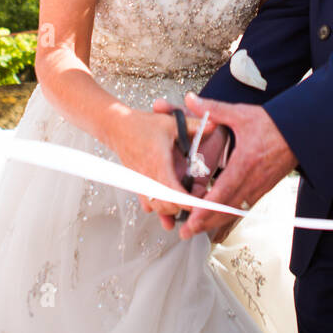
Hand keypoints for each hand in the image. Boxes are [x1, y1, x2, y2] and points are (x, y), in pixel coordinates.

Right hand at [111, 105, 209, 227]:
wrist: (117, 127)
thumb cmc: (143, 124)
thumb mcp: (171, 122)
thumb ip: (194, 125)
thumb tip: (215, 124)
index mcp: (159, 162)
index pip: (173, 190)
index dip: (187, 201)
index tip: (199, 204)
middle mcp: (148, 176)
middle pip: (166, 205)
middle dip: (182, 207)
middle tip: (197, 204)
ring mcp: (141, 182)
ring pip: (156, 207)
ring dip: (171, 210)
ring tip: (184, 206)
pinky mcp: (137, 184)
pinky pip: (147, 204)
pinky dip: (158, 207)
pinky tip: (167, 204)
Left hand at [177, 93, 296, 241]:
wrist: (300, 132)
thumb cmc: (272, 124)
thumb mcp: (241, 114)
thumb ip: (213, 109)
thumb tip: (190, 99)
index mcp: (245, 162)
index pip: (223, 191)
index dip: (206, 207)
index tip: (191, 217)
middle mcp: (253, 179)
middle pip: (226, 209)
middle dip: (205, 222)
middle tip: (185, 232)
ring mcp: (259, 187)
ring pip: (234, 211)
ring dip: (214, 222)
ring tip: (195, 229)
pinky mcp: (263, 189)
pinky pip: (243, 207)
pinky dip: (227, 215)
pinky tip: (214, 219)